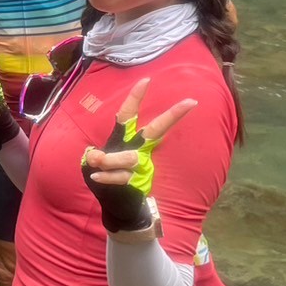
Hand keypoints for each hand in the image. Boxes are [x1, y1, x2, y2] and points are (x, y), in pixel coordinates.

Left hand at [81, 77, 196, 233]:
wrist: (117, 205)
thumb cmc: (108, 176)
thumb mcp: (96, 163)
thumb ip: (97, 157)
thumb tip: (95, 156)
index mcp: (127, 140)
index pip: (130, 115)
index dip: (136, 98)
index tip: (146, 79)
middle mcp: (138, 150)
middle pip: (155, 130)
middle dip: (171, 116)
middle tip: (189, 101)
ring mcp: (141, 166)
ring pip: (130, 157)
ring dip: (110, 159)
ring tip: (95, 160)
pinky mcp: (139, 182)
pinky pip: (122, 176)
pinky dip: (107, 176)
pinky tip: (96, 175)